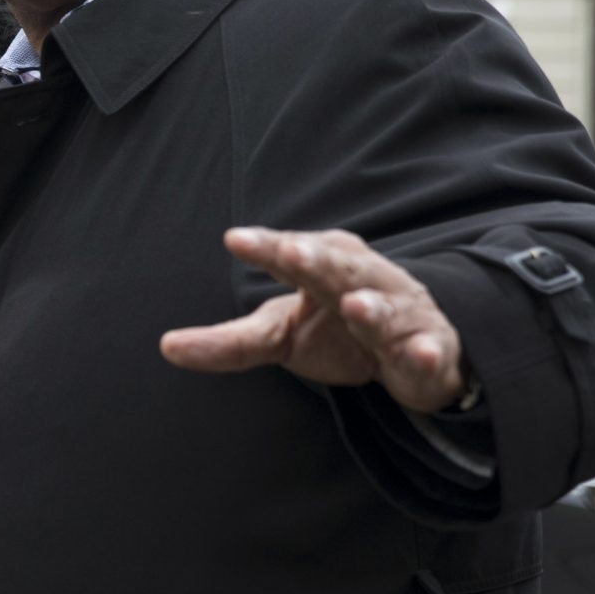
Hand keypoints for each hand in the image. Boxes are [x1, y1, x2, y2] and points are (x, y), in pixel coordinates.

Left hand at [161, 228, 467, 414]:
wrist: (415, 349)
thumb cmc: (338, 329)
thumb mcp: (280, 333)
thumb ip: (229, 342)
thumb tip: (166, 346)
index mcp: (324, 266)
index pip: (289, 254)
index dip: (266, 247)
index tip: (235, 239)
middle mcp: (362, 281)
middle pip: (338, 268)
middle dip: (318, 260)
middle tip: (293, 253)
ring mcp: (398, 315)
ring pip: (385, 309)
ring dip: (372, 307)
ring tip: (355, 305)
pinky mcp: (427, 350)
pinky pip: (427, 352)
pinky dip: (427, 353)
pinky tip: (423, 354)